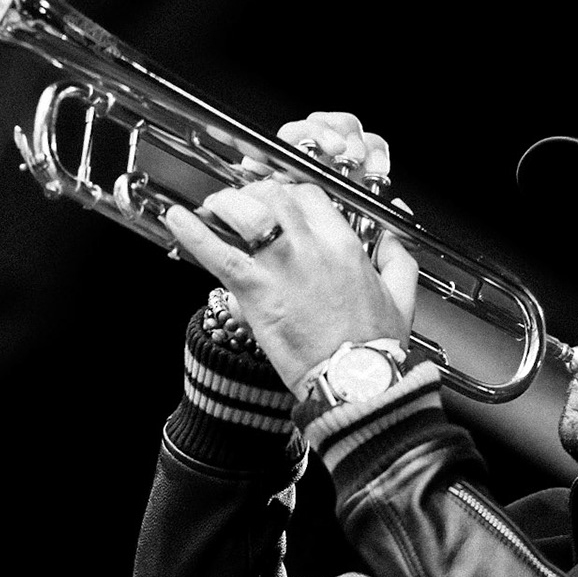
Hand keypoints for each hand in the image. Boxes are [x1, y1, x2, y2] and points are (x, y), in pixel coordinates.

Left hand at [165, 112, 417, 392]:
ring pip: (246, 212)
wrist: (355, 383)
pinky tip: (175, 219)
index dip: (288, 193)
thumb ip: (399, 259)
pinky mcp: (257, 292)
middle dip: (254, 193)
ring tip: (212, 208)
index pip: (310, 196)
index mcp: (346, 245)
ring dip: (224, 204)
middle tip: (241, 204)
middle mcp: (312, 247)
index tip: (278, 202)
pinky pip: (219, 254)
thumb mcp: (402, 296)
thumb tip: (392, 239)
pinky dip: (193, 234)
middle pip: (275, 195)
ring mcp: (282, 267)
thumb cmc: (373, 348)